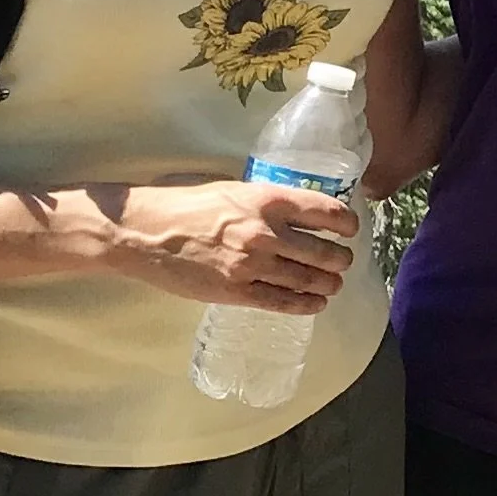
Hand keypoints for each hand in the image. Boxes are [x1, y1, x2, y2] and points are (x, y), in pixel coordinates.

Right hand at [99, 177, 357, 308]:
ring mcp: (253, 265)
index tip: (351, 229)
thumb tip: (299, 213)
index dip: (346, 223)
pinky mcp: (237, 292)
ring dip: (327, 284)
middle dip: (340, 259)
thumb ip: (268, 203)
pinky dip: (305, 305)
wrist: (145, 233)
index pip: (326, 212)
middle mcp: (266, 232)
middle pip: (323, 252)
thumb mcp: (234, 190)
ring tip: (333, 284)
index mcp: (268, 200)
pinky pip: (282, 302)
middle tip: (343, 261)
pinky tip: (315, 304)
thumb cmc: (186, 205)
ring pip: (307, 279)